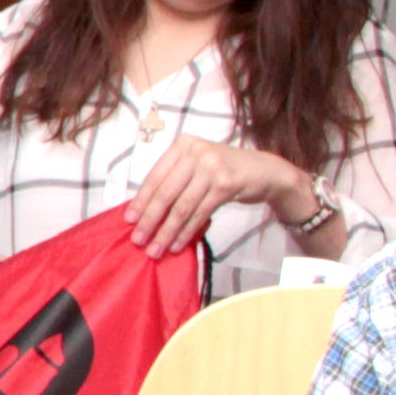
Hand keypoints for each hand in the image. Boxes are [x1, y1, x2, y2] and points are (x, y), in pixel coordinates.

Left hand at [125, 137, 310, 252]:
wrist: (266, 171)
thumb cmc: (225, 171)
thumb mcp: (197, 166)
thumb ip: (175, 180)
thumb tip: (143, 210)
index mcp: (183, 145)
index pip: (155, 177)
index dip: (141, 201)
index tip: (129, 220)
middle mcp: (196, 152)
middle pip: (165, 193)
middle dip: (150, 220)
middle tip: (138, 241)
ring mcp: (212, 167)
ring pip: (182, 207)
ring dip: (167, 232)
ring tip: (156, 249)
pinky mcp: (226, 183)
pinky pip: (199, 213)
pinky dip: (186, 232)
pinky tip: (177, 244)